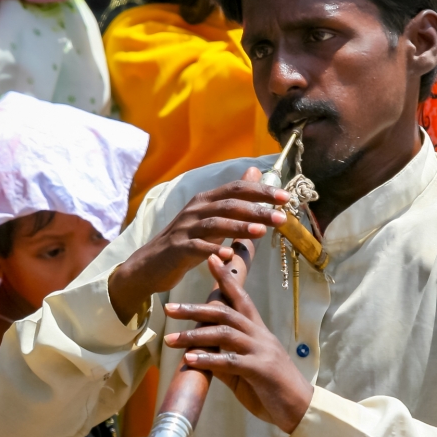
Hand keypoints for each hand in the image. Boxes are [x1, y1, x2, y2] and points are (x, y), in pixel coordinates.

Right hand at [109, 168, 288, 324]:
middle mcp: (196, 210)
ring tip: (262, 232)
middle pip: (230, 205)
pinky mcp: (177, 248)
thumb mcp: (212, 218)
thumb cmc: (188, 241)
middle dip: (258, 209)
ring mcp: (185, 228)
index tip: (286, 198)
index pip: (237, 190)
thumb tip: (255, 171)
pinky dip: (213, 249)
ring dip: (239, 227)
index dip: (262, 191)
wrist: (150, 264)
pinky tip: (229, 254)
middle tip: (282, 217)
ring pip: (215, 224)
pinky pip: (197, 247)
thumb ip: (235, 199)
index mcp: (207, 201)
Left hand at [163, 253, 313, 433]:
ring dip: (195, 335)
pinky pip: (230, 361)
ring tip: (170, 339)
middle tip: (170, 308)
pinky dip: (208, 359)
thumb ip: (224, 358)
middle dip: (196, 309)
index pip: (240, 298)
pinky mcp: (260, 370)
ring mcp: (261, 351)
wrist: (299, 409)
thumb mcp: (244, 371)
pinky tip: (189, 359)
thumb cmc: (271, 388)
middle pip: (226, 312)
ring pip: (225, 334)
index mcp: (257, 331)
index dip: (226, 278)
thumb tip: (199, 354)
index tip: (211, 259)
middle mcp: (259, 335)